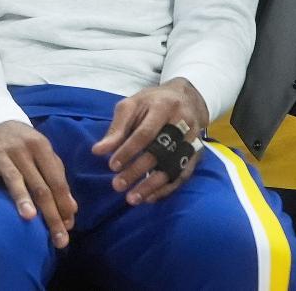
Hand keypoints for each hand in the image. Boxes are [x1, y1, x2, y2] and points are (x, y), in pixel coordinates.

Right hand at [0, 120, 76, 247]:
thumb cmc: (26, 146)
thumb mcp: (45, 155)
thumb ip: (58, 179)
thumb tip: (71, 210)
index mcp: (41, 147)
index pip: (55, 180)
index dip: (63, 203)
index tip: (68, 226)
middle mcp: (22, 150)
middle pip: (39, 185)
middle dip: (50, 213)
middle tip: (58, 239)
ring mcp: (0, 154)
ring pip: (14, 179)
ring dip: (22, 198)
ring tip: (29, 217)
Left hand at [92, 78, 207, 205]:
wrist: (187, 98)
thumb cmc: (152, 102)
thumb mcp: (131, 106)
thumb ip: (116, 128)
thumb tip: (98, 151)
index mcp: (163, 107)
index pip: (145, 133)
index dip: (128, 151)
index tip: (112, 166)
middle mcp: (183, 124)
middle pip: (161, 152)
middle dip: (138, 171)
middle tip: (117, 185)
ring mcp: (193, 140)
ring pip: (174, 168)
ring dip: (152, 186)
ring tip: (132, 198)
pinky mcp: (197, 154)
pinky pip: (183, 175)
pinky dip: (166, 189)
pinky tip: (150, 198)